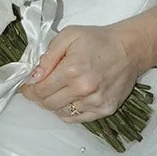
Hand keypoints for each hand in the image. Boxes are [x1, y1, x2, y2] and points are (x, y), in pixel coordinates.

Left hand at [22, 24, 142, 122]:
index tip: (26, 88)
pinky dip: (68, 112)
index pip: (40, 90)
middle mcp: (83, 89)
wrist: (130, 49)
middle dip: (39, 98)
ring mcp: (95, 102)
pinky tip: (71, 99)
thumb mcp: (69, 35)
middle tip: (39, 89)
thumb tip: (33, 76)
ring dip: (54, 104)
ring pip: (61, 113)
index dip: (29, 90)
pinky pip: (76, 119)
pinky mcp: (104, 110)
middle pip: (48, 104)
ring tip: (58, 91)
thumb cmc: (98, 40)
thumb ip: (48, 55)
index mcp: (72, 69)